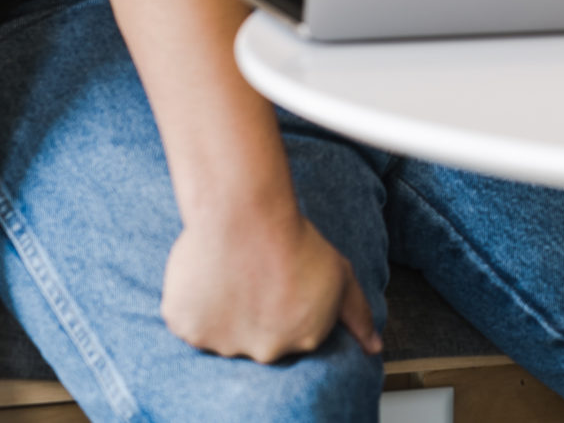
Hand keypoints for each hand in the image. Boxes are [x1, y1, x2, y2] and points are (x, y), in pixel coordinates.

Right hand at [161, 207, 380, 361]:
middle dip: (255, 313)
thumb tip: (374, 348)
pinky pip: (189, 324)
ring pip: (222, 335)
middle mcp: (268, 350)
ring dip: (224, 311)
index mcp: (305, 339)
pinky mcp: (190, 330)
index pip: (293, 334)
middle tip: (255, 275)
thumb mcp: (341, 275)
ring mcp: (227, 345)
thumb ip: (358, 315)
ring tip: (232, 272)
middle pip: (258, 340)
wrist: (246, 213)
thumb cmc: (295, 239)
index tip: (280, 280)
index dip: (285, 304)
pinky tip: (208, 276)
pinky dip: (194, 305)